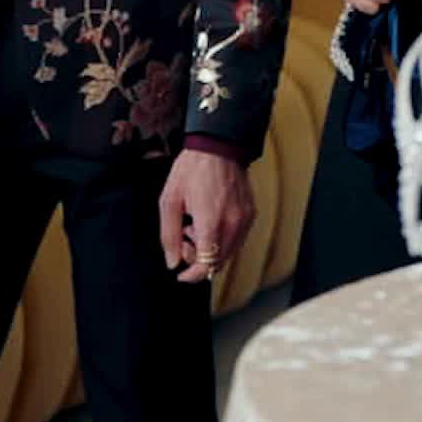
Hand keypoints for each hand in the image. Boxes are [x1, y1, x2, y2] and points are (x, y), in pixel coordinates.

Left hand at [159, 150, 255, 283]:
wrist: (218, 145)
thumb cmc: (192, 169)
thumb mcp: (169, 200)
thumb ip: (169, 236)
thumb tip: (172, 262)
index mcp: (211, 221)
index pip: (206, 265)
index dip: (192, 275)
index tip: (182, 274)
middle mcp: (233, 223)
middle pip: (218, 262)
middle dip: (198, 259)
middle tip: (185, 239)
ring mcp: (245, 219)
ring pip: (229, 253)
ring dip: (211, 249)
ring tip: (197, 226)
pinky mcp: (251, 213)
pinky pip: (237, 239)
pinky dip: (222, 239)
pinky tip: (210, 220)